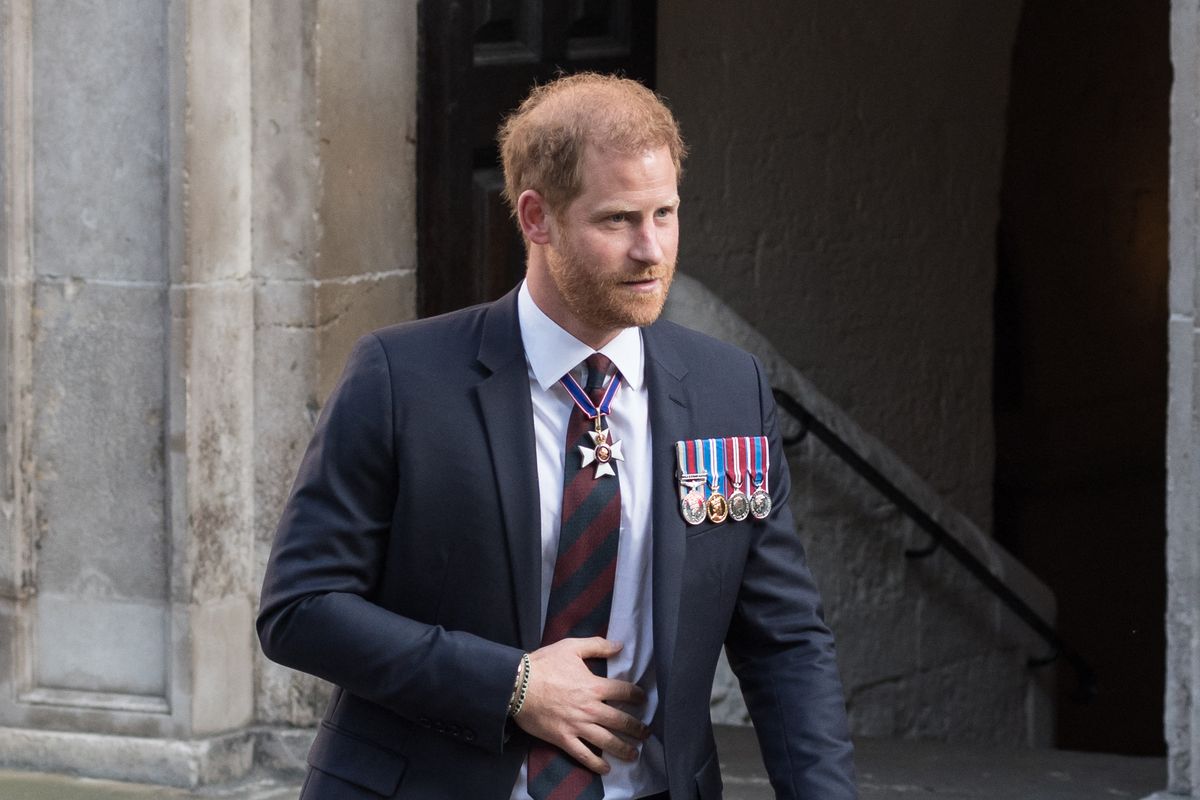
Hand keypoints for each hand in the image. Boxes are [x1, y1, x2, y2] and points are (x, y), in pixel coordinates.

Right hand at [513, 637, 649, 773]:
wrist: (517, 685)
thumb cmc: (544, 664)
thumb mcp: (571, 647)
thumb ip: (597, 645)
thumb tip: (619, 646)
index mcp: (594, 686)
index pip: (624, 692)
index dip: (637, 695)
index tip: (642, 699)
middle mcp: (590, 709)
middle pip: (620, 721)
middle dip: (637, 728)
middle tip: (646, 733)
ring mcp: (578, 726)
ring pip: (607, 741)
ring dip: (623, 748)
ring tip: (634, 754)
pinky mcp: (563, 739)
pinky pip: (583, 755)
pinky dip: (596, 764)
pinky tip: (606, 769)